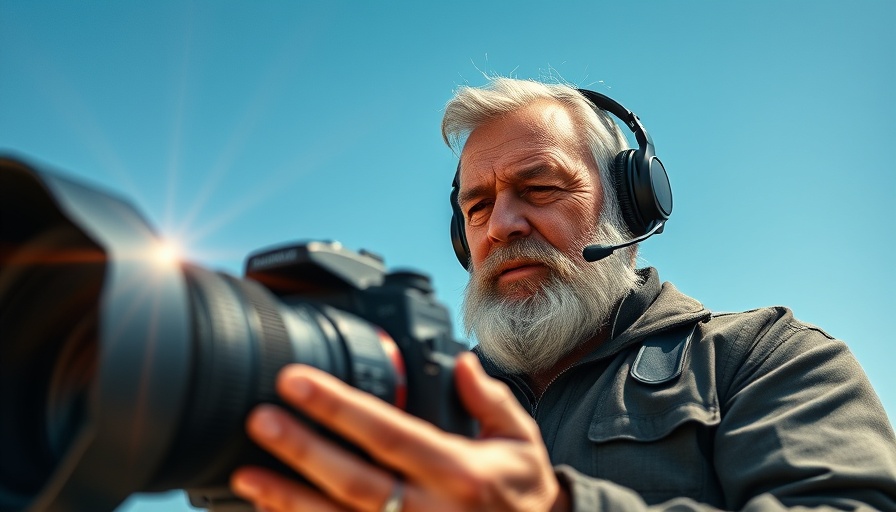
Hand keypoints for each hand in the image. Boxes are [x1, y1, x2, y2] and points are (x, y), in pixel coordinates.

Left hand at [230, 352, 568, 511]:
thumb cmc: (522, 494)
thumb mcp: (520, 441)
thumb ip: (490, 400)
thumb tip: (461, 361)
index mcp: (458, 472)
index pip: (389, 433)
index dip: (340, 408)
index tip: (298, 382)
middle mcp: (430, 511)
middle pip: (354, 480)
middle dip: (303, 449)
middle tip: (261, 419)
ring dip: (289, 499)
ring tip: (247, 474)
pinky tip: (271, 511)